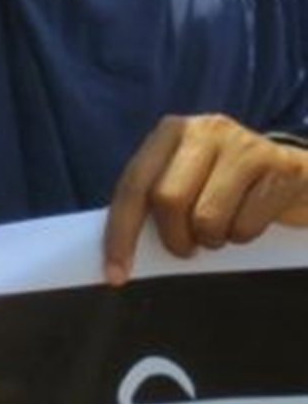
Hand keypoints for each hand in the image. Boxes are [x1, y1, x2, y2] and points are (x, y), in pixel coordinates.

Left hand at [102, 113, 307, 283]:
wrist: (297, 174)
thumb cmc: (230, 185)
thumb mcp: (189, 179)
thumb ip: (156, 200)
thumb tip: (120, 252)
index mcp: (171, 131)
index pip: (133, 184)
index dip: (121, 232)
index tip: (115, 274)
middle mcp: (204, 129)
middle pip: (167, 199)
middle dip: (174, 237)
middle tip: (187, 246)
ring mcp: (244, 146)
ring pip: (207, 217)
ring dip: (212, 239)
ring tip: (223, 228)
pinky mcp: (279, 168)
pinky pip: (245, 225)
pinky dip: (244, 236)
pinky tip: (251, 219)